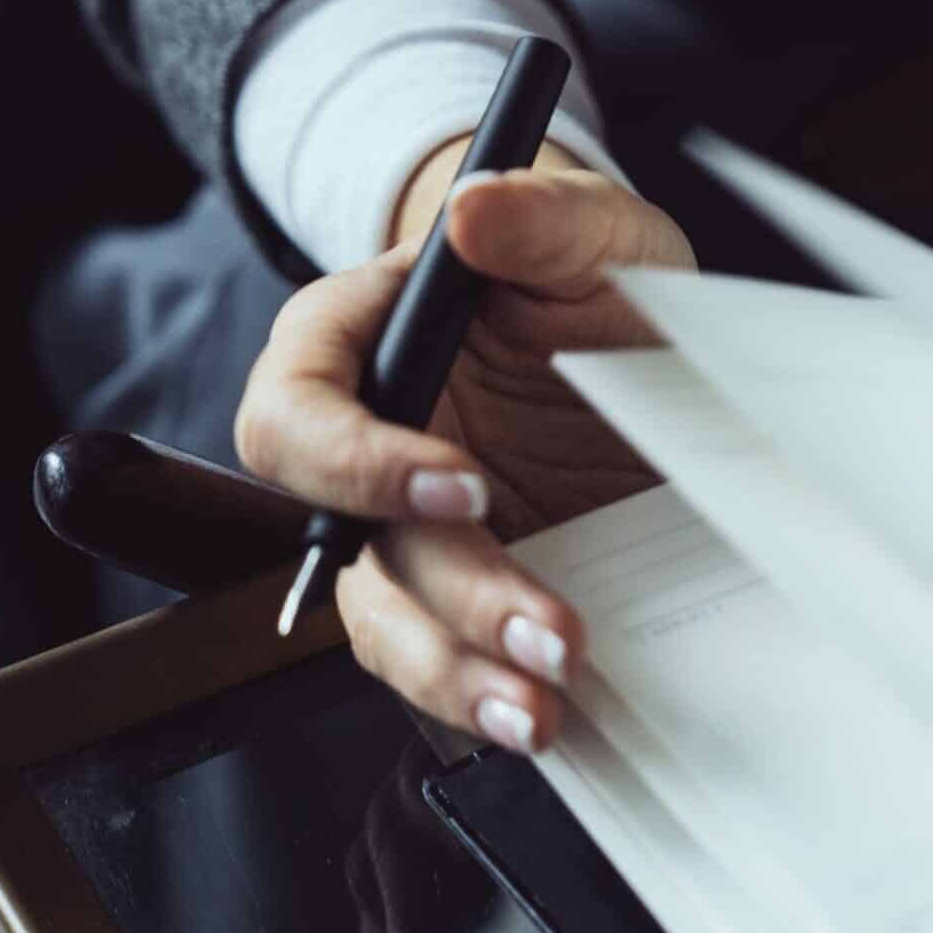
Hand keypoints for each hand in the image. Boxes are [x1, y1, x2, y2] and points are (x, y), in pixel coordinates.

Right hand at [237, 153, 694, 749]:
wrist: (633, 332)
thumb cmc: (585, 270)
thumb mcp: (592, 230)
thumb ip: (541, 217)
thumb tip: (477, 213)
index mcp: (353, 344)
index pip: (299, 412)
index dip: (360, 461)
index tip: (463, 484)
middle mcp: (360, 449)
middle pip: (351, 546)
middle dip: (450, 599)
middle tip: (548, 631)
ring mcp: (405, 531)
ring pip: (389, 624)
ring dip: (460, 676)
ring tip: (545, 710)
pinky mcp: (460, 589)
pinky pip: (446, 658)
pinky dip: (491, 694)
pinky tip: (555, 719)